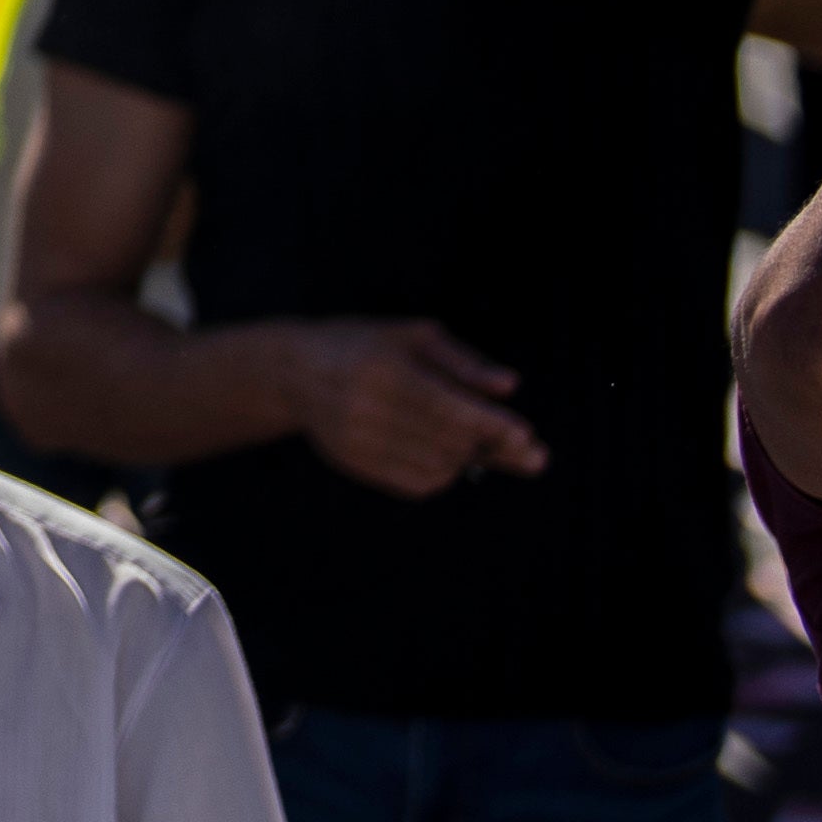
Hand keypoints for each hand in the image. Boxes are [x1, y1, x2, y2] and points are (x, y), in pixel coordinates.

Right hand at [275, 315, 548, 498]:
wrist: (296, 371)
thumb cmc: (368, 345)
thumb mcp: (413, 337)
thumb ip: (463, 362)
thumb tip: (509, 386)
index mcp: (382, 367)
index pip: (446, 405)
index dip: (488, 422)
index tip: (525, 435)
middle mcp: (364, 405)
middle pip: (446, 440)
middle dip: (492, 446)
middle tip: (525, 448)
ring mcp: (355, 437)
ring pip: (435, 466)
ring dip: (468, 460)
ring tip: (476, 444)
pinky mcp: (352, 462)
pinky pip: (416, 483)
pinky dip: (443, 474)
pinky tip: (446, 455)